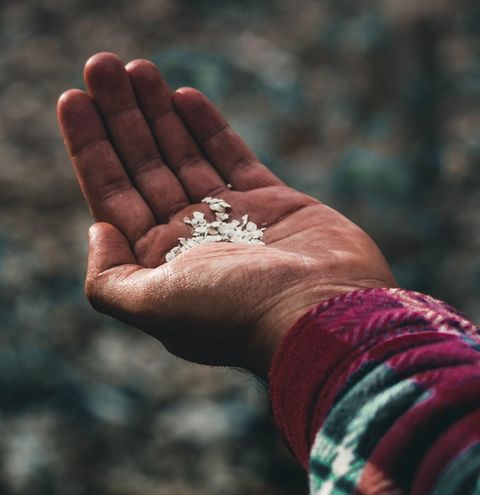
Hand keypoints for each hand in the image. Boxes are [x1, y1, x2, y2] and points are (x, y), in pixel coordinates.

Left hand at [57, 52, 395, 379]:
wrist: (322, 312)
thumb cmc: (237, 313)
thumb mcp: (154, 307)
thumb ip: (109, 279)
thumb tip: (97, 230)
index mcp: (159, 265)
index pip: (113, 197)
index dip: (91, 149)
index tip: (73, 99)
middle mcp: (191, 241)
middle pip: (146, 168)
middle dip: (123, 119)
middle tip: (103, 65)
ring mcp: (232, 220)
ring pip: (186, 155)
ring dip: (160, 113)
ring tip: (139, 69)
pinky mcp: (272, 203)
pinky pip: (232, 157)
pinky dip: (208, 127)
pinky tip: (184, 96)